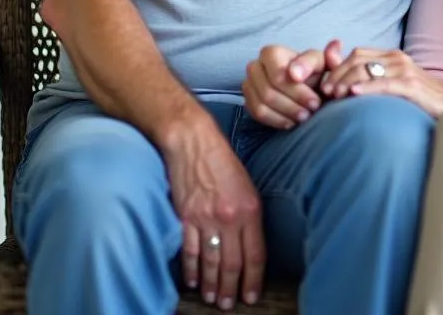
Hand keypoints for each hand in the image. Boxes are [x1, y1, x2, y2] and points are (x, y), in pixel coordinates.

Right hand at [164, 123, 264, 308]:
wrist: (194, 143)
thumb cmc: (223, 162)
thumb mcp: (247, 186)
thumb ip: (250, 216)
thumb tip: (249, 245)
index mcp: (250, 209)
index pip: (255, 254)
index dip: (254, 279)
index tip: (252, 296)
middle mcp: (229, 217)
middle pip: (233, 263)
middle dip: (232, 288)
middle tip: (230, 305)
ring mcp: (206, 219)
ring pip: (211, 262)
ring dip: (212, 285)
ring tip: (214, 299)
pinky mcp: (186, 218)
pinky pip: (190, 251)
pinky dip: (192, 270)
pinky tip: (194, 282)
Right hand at [242, 40, 341, 128]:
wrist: (308, 83)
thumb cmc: (315, 71)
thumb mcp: (324, 63)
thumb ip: (321, 59)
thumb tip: (295, 73)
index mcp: (270, 53)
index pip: (278, 76)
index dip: (298, 92)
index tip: (316, 102)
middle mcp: (255, 66)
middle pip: (269, 92)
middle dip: (292, 106)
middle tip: (311, 113)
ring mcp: (249, 84)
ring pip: (261, 105)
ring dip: (285, 115)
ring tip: (304, 118)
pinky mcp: (248, 100)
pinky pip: (257, 114)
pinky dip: (276, 121)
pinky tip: (291, 122)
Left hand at [320, 47, 442, 116]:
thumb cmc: (419, 99)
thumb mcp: (394, 86)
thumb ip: (373, 81)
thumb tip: (345, 86)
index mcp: (391, 56)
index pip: (357, 53)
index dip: (337, 67)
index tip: (324, 85)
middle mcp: (396, 58)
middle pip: (358, 60)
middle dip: (337, 74)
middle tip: (325, 92)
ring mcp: (404, 70)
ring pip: (367, 69)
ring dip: (346, 81)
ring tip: (333, 95)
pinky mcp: (411, 85)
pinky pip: (384, 83)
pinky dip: (366, 87)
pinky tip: (353, 93)